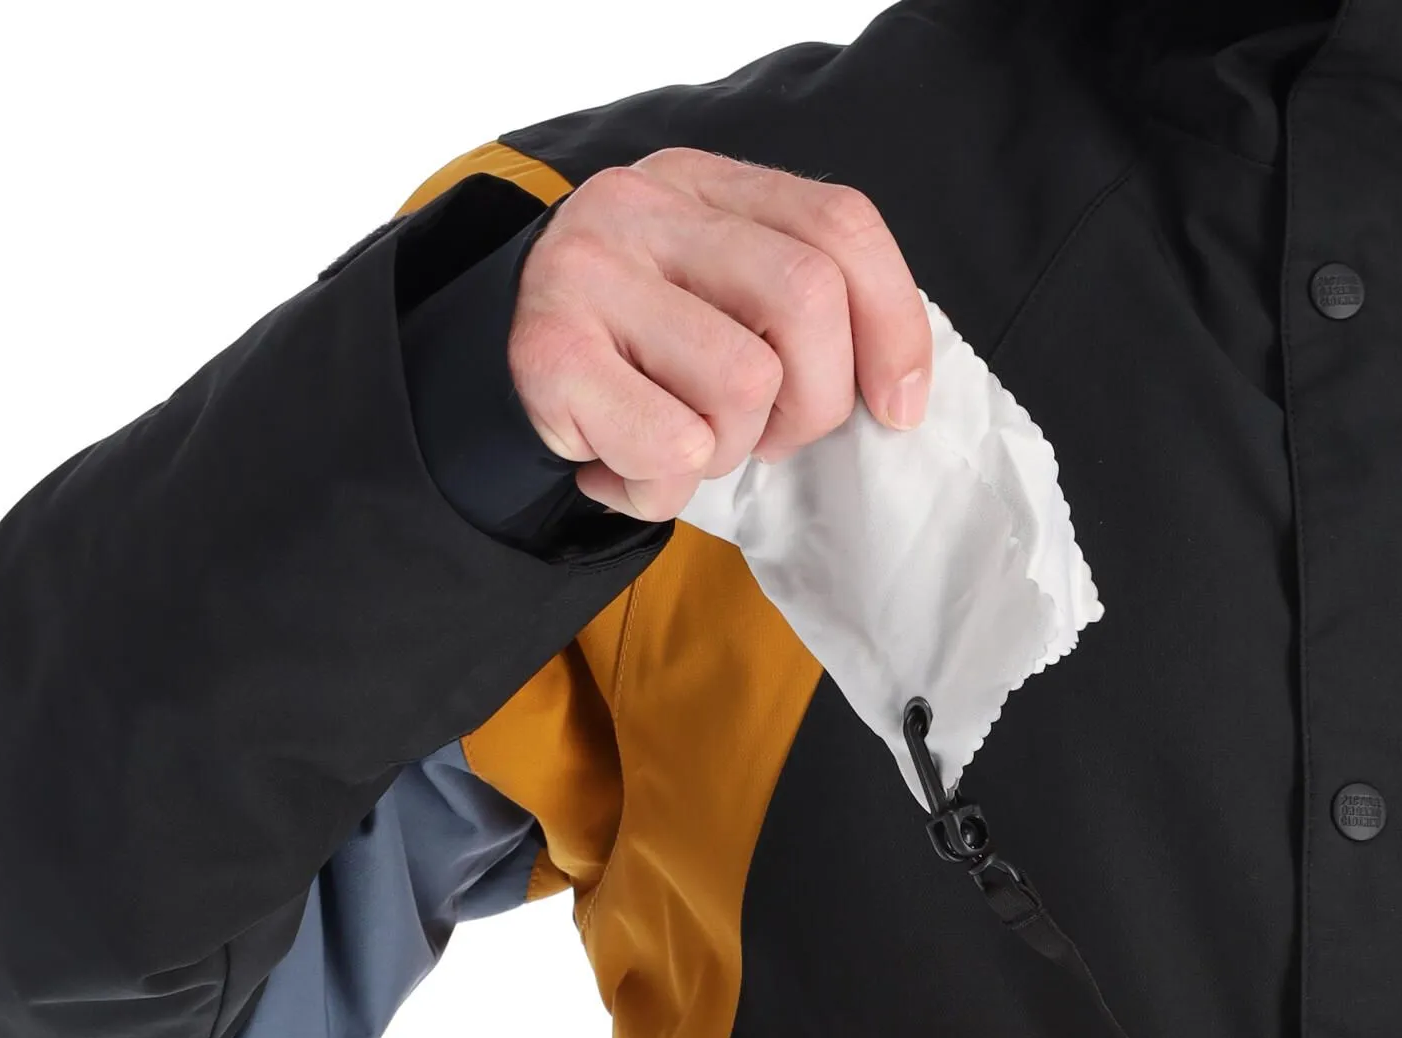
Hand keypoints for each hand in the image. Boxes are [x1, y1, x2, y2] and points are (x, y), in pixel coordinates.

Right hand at [510, 148, 932, 519]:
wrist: (500, 374)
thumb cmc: (641, 355)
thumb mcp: (724, 304)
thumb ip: (806, 311)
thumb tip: (901, 393)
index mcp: (706, 184)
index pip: (839, 224)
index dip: (894, 324)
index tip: (898, 407)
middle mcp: (645, 205)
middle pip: (807, 296)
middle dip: (814, 402)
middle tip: (768, 435)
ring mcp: (591, 271)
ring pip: (744, 383)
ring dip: (730, 449)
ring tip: (680, 441)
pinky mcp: (551, 352)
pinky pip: (674, 447)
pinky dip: (665, 488)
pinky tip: (627, 465)